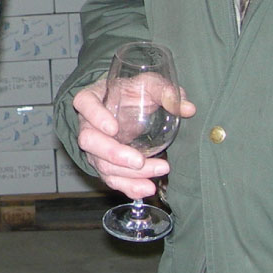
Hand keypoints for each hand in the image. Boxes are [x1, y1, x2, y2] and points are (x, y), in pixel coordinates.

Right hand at [73, 75, 195, 197]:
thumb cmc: (133, 92)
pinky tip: (147, 188)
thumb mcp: (148, 84)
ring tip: (159, 170)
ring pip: (102, 164)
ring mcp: (95, 148)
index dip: (95, 116)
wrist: (127, 106)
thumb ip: (165, 91)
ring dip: (129, 174)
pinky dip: (129, 187)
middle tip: (138, 160)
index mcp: (92, 98)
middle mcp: (88, 125)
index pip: (85, 104)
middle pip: (90, 141)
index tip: (113, 128)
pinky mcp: (105, 164)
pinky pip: (112, 179)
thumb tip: (188, 108)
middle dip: (114, 154)